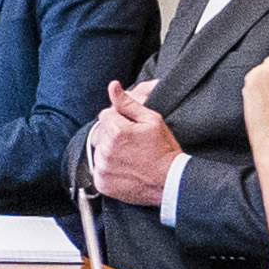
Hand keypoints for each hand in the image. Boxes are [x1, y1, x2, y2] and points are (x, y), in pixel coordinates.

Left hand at [84, 82, 174, 206]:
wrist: (170, 182)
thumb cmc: (164, 149)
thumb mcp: (151, 120)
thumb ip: (128, 102)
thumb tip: (112, 86)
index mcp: (116, 131)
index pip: (106, 114)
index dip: (120, 119)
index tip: (132, 129)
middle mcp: (105, 150)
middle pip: (100, 132)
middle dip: (113, 135)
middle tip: (132, 144)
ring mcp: (102, 168)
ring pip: (99, 150)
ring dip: (110, 152)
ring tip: (130, 157)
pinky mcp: (101, 183)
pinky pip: (98, 169)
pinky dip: (108, 169)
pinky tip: (125, 169)